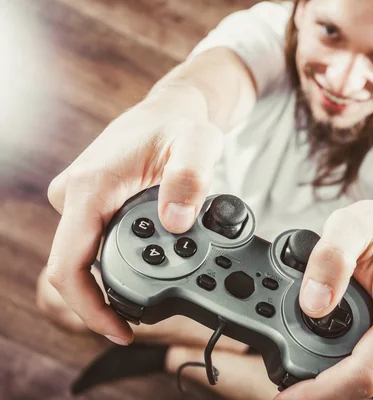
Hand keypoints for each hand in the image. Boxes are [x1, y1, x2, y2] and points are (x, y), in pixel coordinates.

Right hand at [43, 87, 223, 345]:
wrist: (169, 112)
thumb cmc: (179, 125)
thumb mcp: (198, 143)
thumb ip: (189, 178)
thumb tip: (176, 222)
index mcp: (91, 187)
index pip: (68, 264)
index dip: (89, 307)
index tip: (119, 330)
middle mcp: (75, 197)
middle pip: (75, 268)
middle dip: (113, 294)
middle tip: (162, 298)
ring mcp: (80, 203)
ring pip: (86, 258)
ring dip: (120, 276)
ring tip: (166, 272)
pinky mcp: (90, 207)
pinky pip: (95, 246)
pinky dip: (122, 260)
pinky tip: (154, 258)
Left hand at [278, 181, 372, 399]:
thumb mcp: (353, 223)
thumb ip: (330, 259)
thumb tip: (312, 306)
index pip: (365, 374)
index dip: (322, 392)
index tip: (288, 398)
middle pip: (361, 377)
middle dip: (318, 377)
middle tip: (282, 357)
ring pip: (365, 369)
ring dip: (331, 361)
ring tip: (307, 328)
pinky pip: (371, 357)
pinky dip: (346, 350)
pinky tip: (331, 328)